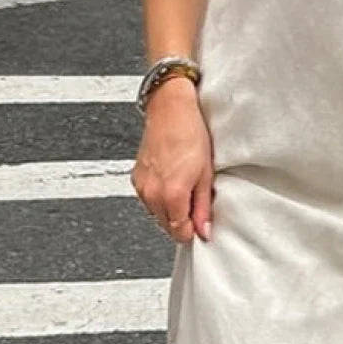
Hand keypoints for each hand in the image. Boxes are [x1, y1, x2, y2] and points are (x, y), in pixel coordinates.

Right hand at [130, 78, 213, 242]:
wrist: (170, 110)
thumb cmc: (189, 134)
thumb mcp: (206, 175)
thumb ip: (203, 207)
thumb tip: (204, 228)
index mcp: (171, 195)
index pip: (180, 233)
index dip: (194, 231)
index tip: (201, 224)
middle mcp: (152, 194)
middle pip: (167, 227)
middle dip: (183, 221)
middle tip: (196, 202)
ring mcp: (142, 187)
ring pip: (157, 215)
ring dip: (171, 210)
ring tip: (184, 187)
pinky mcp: (137, 179)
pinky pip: (149, 200)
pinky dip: (160, 198)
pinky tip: (171, 181)